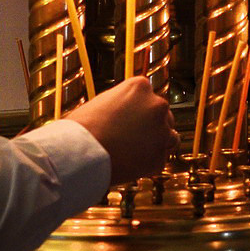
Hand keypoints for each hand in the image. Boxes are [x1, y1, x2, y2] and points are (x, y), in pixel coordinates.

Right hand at [56, 76, 175, 185]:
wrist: (79, 153)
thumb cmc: (83, 128)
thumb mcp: (103, 102)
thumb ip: (124, 103)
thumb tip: (132, 110)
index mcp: (141, 86)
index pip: (150, 97)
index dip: (140, 110)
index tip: (131, 120)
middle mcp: (157, 105)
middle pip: (163, 115)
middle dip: (152, 126)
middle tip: (133, 137)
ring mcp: (162, 132)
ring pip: (170, 137)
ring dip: (156, 143)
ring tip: (134, 152)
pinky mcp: (160, 157)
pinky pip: (159, 160)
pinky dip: (148, 163)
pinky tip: (130, 164)